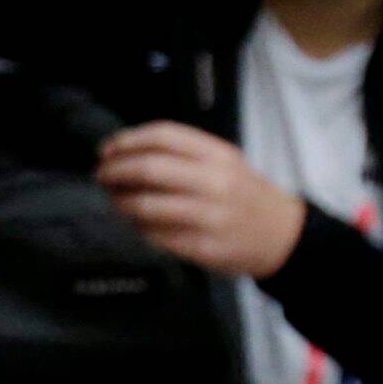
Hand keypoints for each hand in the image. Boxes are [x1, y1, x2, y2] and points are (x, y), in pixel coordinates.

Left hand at [98, 122, 308, 279]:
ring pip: (147, 206)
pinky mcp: (202, 247)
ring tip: (114, 201)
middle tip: (101, 176)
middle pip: (150, 168)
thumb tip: (126, 153)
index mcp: (218, 155)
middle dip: (115, 171)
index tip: (107, 150)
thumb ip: (182, 154)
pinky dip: (137, 228)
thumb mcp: (223, 162)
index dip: (127, 141)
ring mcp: (209, 216)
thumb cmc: (242, 194)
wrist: (281, 234)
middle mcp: (214, 182)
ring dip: (120, 203)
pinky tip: (134, 223)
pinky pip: (156, 236)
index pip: (163, 136)